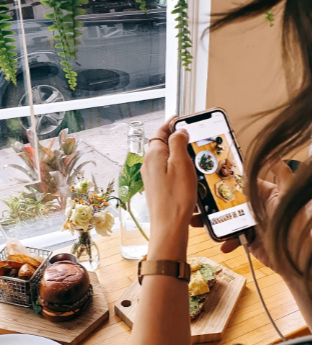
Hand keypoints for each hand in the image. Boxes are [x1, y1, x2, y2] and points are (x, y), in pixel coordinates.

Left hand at [142, 120, 196, 260]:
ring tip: (196, 155)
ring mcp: (152, 177)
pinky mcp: (158, 188)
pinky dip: (179, 169)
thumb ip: (178, 142)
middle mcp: (149, 164)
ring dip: (180, 154)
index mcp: (153, 154)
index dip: (172, 123)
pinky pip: (168, 172)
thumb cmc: (176, 197)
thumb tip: (178, 130)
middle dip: (178, 138)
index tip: (183, 118)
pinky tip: (191, 175)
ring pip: (167, 158)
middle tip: (194, 136)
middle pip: (164, 144)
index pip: (161, 130)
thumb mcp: (181, 164)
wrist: (169, 227)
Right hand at [191, 161, 302, 278]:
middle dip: (210, 202)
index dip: (223, 180)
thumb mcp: (288, 192)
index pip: (240, 183)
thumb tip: (271, 152)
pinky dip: (226, 242)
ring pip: (226, 221)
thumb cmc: (296, 221)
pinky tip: (222, 243)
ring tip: (196, 221)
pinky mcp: (249, 242)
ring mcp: (251, 225)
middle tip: (194, 201)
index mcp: (263, 193)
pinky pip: (233, 240)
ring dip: (210, 222)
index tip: (206, 177)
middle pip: (228, 202)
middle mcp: (255, 208)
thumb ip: (280, 172)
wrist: (299, 254)